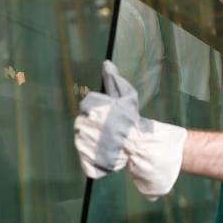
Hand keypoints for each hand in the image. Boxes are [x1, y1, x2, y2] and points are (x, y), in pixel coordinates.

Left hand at [74, 61, 187, 199]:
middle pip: (83, 123)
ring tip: (109, 141)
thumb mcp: (126, 96)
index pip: (86, 107)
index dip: (99, 112)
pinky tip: (106, 152)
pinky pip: (85, 156)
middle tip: (111, 130)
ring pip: (83, 139)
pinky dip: (94, 155)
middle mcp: (83, 125)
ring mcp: (82, 143)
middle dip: (95, 126)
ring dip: (94, 139)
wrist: (140, 145)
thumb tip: (106, 63)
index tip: (109, 118)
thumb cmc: (132, 120)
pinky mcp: (85, 159)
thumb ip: (114, 79)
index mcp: (90, 108)